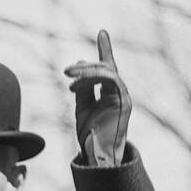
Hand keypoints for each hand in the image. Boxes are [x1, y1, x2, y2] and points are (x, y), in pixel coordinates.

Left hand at [64, 29, 131, 165]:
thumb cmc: (91, 137)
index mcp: (110, 95)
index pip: (108, 69)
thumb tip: (80, 64)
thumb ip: (83, 88)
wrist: (98, 157)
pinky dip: (93, 77)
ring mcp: (123, 97)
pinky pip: (110, 79)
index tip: (102, 32)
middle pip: (105, 69)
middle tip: (67, 71)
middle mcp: (119, 94)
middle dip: (85, 66)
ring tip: (69, 76)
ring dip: (86, 71)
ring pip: (107, 72)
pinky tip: (76, 85)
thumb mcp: (82, 108)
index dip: (105, 51)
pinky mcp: (124, 101)